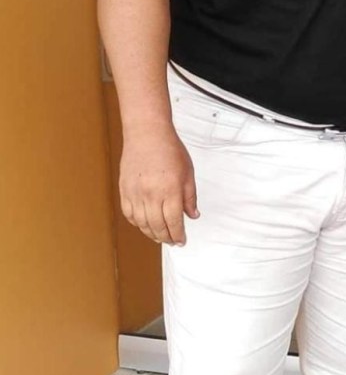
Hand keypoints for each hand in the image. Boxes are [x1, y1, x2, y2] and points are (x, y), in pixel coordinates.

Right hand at [119, 127, 198, 245]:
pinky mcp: (125, 190)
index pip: (174, 222)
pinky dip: (137, 223)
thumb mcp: (188, 172)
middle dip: (166, 238)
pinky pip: (129, 214)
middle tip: (172, 241)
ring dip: (151, 233)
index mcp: (170, 190)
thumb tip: (192, 215)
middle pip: (157, 226)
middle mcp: (151, 195)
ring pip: (142, 223)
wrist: (147, 134)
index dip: (178, 235)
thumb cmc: (169, 149)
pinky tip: (144, 224)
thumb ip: (190, 197)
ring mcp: (135, 193)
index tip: (182, 241)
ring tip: (160, 236)